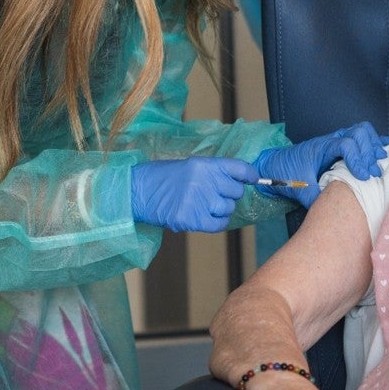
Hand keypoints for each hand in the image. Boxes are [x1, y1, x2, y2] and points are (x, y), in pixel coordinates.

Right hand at [129, 157, 258, 231]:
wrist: (136, 191)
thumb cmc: (161, 178)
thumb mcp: (189, 167)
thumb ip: (212, 173)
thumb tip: (237, 181)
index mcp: (204, 165)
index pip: (239, 168)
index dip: (249, 175)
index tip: (252, 179)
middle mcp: (205, 181)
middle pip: (236, 191)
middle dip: (229, 195)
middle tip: (214, 195)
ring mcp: (199, 201)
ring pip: (228, 208)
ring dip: (221, 209)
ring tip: (204, 206)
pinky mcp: (192, 219)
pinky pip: (219, 224)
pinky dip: (217, 223)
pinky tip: (207, 218)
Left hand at [253, 121, 388, 206]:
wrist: (276, 165)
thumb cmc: (286, 174)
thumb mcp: (299, 189)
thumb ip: (315, 197)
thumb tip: (331, 208)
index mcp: (321, 147)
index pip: (346, 144)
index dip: (357, 159)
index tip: (363, 176)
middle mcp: (331, 139)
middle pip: (358, 132)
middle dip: (369, 151)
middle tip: (373, 172)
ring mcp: (338, 139)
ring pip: (362, 131)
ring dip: (374, 145)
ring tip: (381, 162)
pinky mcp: (342, 144)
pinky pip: (362, 137)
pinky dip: (378, 140)